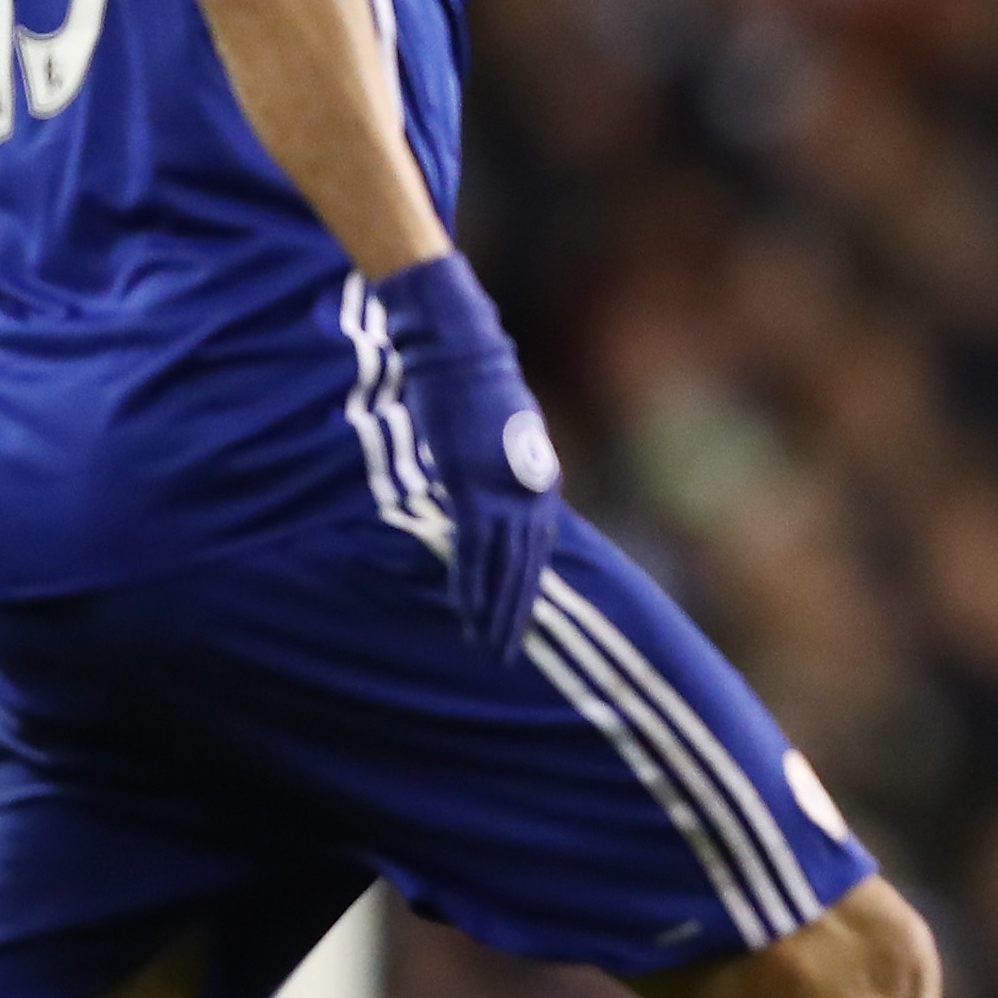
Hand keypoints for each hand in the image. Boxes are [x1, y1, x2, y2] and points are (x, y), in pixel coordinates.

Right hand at [373, 252, 562, 656]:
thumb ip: (502, 465)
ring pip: (503, 567)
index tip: (522, 619)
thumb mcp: (501, 427)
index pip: (538, 546)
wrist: (459, 345)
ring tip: (487, 646)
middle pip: (526, 565)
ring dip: (495, 610)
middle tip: (506, 652)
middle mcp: (529, 489)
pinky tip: (467, 612)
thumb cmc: (473, 379)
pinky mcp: (472, 486)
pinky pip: (474, 549)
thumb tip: (491, 489)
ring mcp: (502, 489)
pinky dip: (471, 584)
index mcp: (539, 477)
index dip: (527, 585)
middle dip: (515, 611)